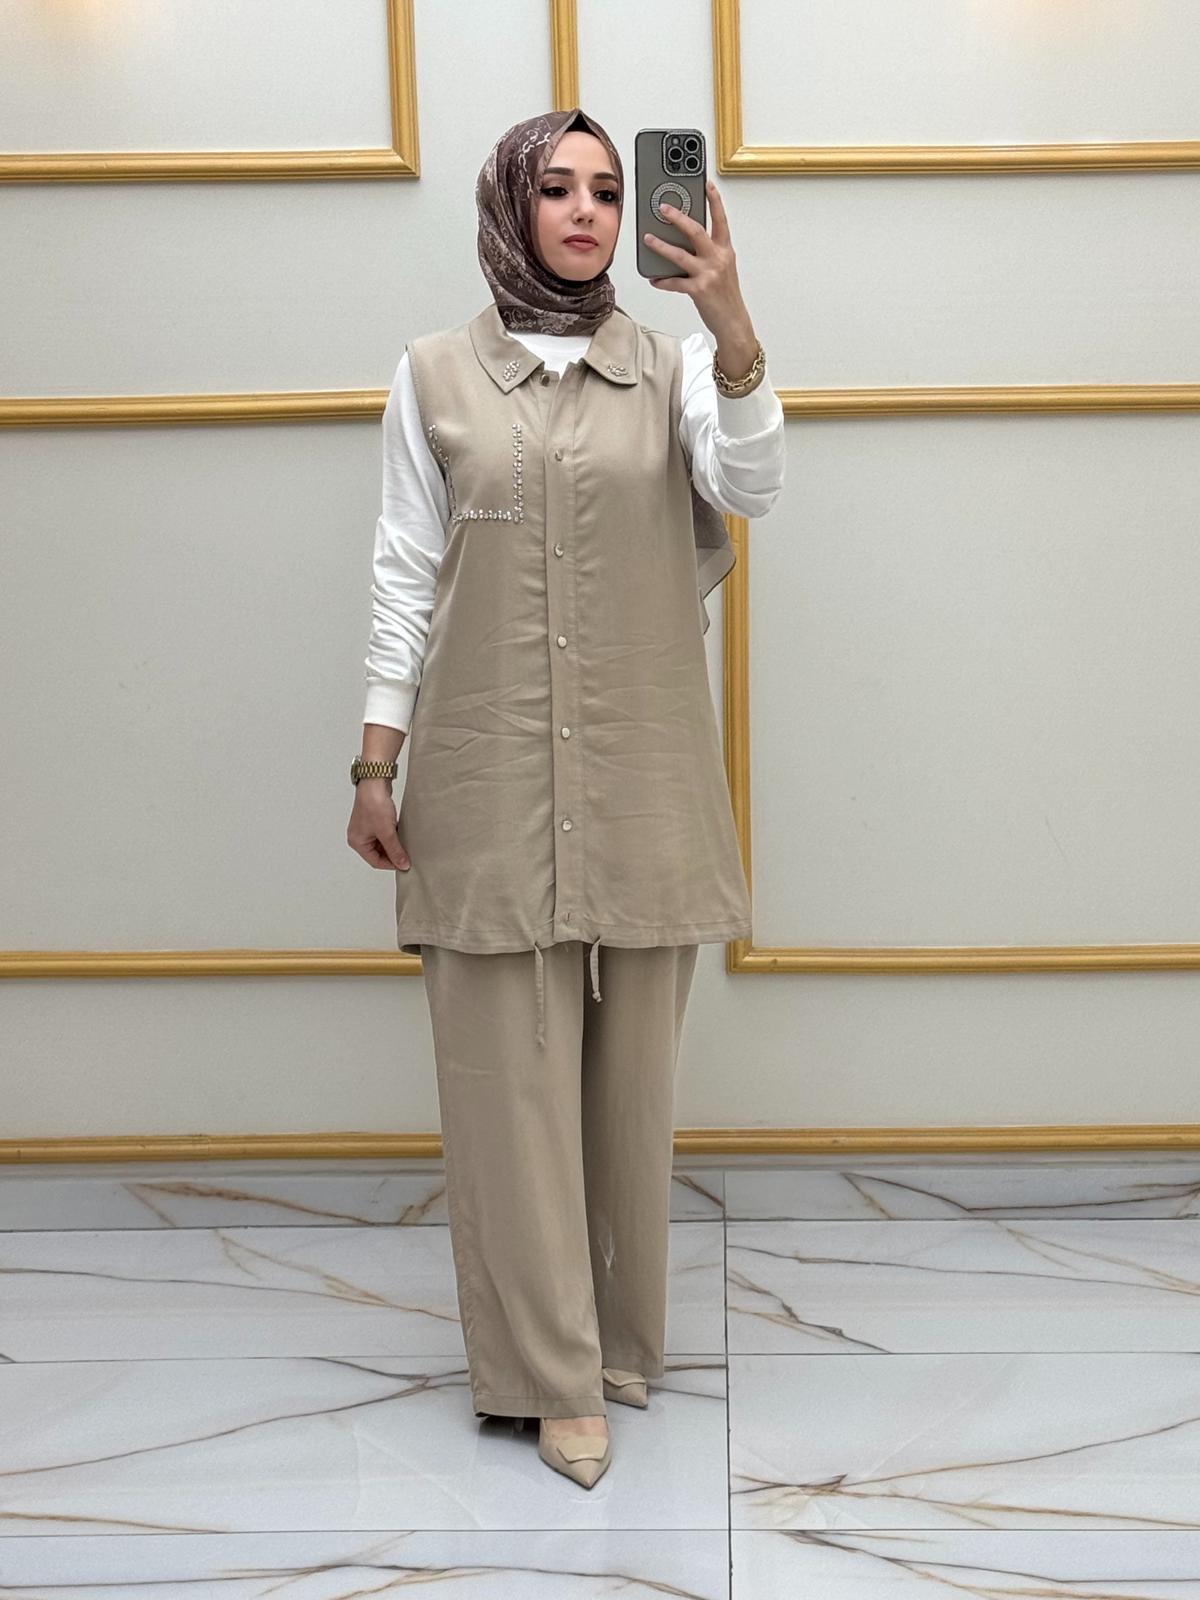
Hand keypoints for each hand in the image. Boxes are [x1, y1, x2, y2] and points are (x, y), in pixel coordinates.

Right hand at [347, 781, 410, 870]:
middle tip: (407, 855)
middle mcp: (359, 836)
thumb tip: (403, 864)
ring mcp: (366, 828)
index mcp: (357, 842)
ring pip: (382, 844)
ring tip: (404, 842)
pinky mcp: (374, 820)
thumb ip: (395, 850)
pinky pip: (384, 834)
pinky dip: (393, 835)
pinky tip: (401, 833)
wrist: (375, 782)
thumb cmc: (374, 804)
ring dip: (394, 844)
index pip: (375, 862)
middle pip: (378, 853)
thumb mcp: (387, 832)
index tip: (405, 864)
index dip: (391, 864)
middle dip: (393, 854)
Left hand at [643, 177, 748, 338]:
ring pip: (680, 255)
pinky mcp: (698, 290)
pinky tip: (654, 279)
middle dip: (678, 217)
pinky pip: (675, 282)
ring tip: (648, 238)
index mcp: (725, 251)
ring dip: (661, 246)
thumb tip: (684, 243)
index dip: (714, 201)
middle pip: (696, 231)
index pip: (721, 220)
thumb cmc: (726, 295)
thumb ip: (709, 253)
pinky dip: (663, 280)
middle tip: (663, 208)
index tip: (707, 184)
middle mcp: (718, 259)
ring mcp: (708, 274)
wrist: (733, 321)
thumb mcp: (723, 268)